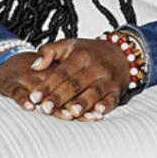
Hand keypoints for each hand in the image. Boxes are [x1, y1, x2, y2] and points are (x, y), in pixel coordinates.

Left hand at [0, 39, 126, 120]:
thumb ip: (48, 51)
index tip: (34, 97)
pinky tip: (98, 110)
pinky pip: (113, 98)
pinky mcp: (117, 90)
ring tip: (71, 112)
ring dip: (83, 103)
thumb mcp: (69, 45)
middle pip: (75, 84)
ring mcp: (107, 79)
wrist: (122, 52)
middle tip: (46, 109)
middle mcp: (94, 67)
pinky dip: (106, 105)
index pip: (61, 72)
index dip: (47, 85)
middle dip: (60, 97)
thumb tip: (34, 66)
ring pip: (94, 92)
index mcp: (80, 56)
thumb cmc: (90, 52)